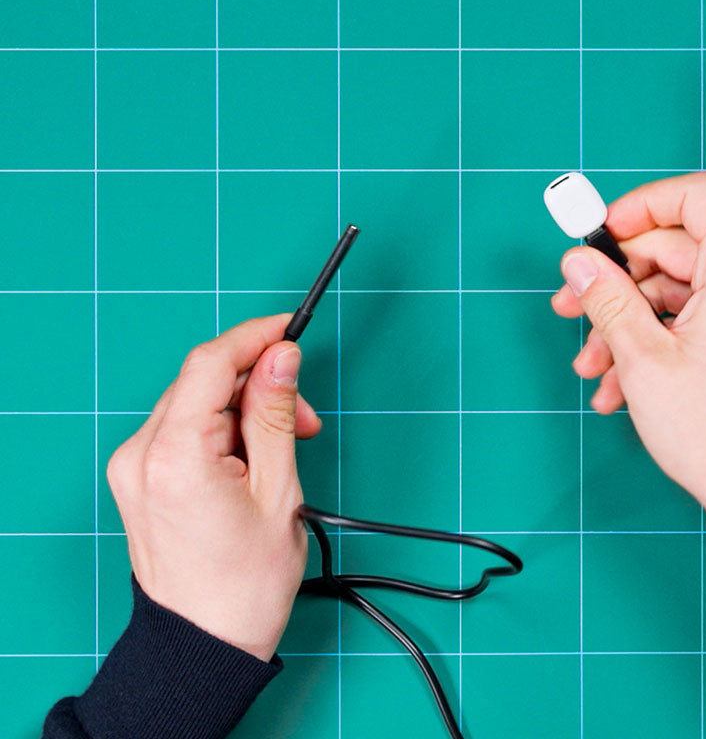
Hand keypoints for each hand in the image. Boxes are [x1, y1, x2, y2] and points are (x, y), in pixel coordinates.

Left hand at [106, 314, 322, 659]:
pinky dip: (222, 427)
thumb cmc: (245, 582)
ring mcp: (132, 465)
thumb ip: (274, 413)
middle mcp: (140, 454)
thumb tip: (281, 355)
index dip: (254, 337)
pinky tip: (252, 454)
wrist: (205, 643)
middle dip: (258, 384)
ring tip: (283, 445)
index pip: (210, 364)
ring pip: (195, 400)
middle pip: (203, 380)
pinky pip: (183, 426)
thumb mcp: (278, 490)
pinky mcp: (137, 475)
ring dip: (243, 407)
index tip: (290, 331)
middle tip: (303, 418)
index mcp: (174, 456)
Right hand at [551, 172, 705, 603]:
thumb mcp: (643, 360)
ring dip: (624, 321)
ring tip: (591, 365)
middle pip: (673, 248)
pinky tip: (617, 383)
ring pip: (673, 289)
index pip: (698, 197)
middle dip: (614, 280)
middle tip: (569, 307)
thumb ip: (607, 299)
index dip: (643, 205)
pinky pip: (689, 316)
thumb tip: (578, 260)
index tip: (601, 235)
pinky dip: (650, 339)